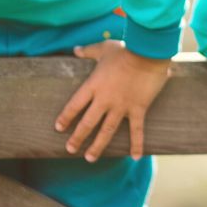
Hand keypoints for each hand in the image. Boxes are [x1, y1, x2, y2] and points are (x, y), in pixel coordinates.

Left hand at [55, 41, 170, 161]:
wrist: (147, 52)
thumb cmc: (125, 49)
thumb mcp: (103, 48)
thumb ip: (88, 51)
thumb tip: (76, 49)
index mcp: (94, 85)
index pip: (74, 105)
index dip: (65, 117)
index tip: (58, 127)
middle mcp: (105, 99)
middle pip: (88, 123)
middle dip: (78, 138)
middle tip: (70, 149)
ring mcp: (122, 106)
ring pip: (107, 131)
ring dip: (98, 146)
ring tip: (90, 158)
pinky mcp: (138, 108)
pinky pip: (137, 130)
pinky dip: (136, 144)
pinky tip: (136, 157)